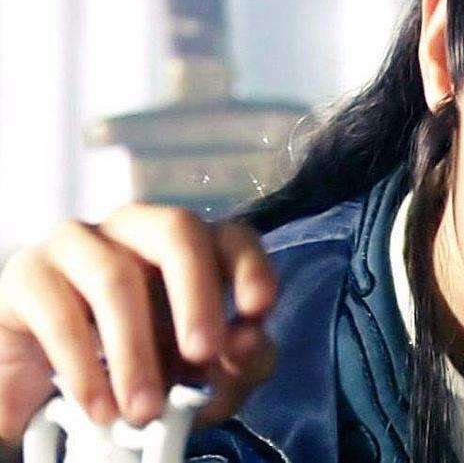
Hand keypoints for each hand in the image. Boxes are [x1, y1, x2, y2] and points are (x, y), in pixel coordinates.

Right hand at [0, 204, 277, 443]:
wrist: (55, 393)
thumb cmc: (144, 367)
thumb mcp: (200, 376)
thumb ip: (239, 360)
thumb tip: (248, 341)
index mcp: (191, 248)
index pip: (230, 236)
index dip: (248, 266)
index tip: (257, 310)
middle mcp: (138, 230)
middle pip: (176, 231)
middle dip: (196, 295)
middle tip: (202, 355)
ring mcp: (80, 244)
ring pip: (115, 275)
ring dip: (135, 350)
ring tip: (144, 410)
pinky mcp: (29, 274)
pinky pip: (60, 310)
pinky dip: (83, 367)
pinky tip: (100, 408)